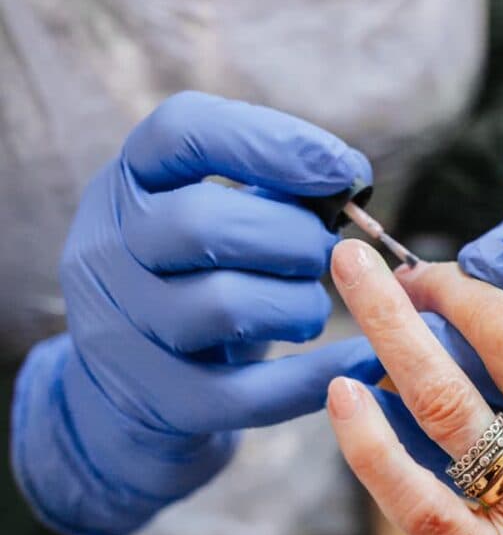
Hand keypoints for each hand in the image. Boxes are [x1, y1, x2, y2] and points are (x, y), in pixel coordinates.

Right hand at [12, 92, 382, 534]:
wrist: (133, 388)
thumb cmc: (199, 282)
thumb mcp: (220, 221)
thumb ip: (276, 192)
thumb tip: (350, 176)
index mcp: (126, 184)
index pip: (183, 132)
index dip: (274, 143)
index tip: (345, 169)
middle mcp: (107, 250)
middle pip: (205, 225)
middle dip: (293, 237)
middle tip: (327, 255)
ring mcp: (123, 332)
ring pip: (226, 308)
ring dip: (300, 304)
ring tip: (313, 307)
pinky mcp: (162, 401)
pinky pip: (250, 393)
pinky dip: (316, 376)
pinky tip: (364, 359)